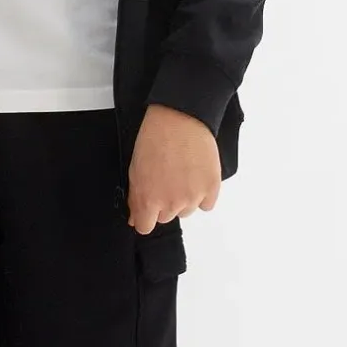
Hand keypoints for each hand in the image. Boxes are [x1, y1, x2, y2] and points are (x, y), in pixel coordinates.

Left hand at [126, 103, 221, 234]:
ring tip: (182, 172)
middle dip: (164, 203)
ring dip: (184, 198)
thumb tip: (135, 218)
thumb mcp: (135, 169)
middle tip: (166, 178)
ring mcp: (193, 197)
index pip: (145, 227)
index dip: (146, 217)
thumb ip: (135, 198)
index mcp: (149, 200)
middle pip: (166, 217)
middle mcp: (171, 203)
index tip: (148, 209)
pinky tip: (196, 175)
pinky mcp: (211, 189)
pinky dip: (203, 194)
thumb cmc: (155, 138)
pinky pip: (206, 204)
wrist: (180, 119)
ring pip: (187, 210)